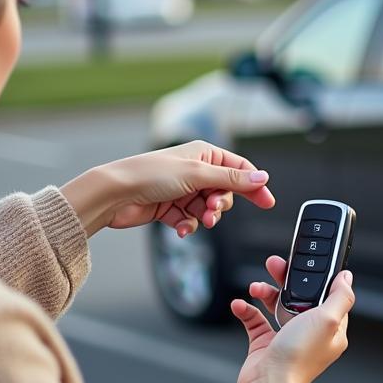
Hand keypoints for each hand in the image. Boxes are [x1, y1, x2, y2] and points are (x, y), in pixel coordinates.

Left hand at [60, 140, 275, 237]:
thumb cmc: (150, 175)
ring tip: (198, 220)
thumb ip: (231, 180)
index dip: (254, 185)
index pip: (239, 169)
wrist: (115, 194)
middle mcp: (195, 170)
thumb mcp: (197, 175)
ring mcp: (182, 189)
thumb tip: (263, 179)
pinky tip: (181, 229)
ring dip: (205, 217)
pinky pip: (190, 219)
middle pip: (224, 191)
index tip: (267, 202)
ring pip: (208, 208)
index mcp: (204, 153)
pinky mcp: (170, 207)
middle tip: (213, 212)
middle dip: (221, 204)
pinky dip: (189, 225)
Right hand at [230, 256, 353, 382]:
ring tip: (255, 288)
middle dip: (285, 279)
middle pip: (299, 297)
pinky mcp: (265, 345)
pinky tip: (240, 304)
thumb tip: (347, 278)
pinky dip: (246, 310)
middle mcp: (309, 334)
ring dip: (264, 292)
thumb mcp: (328, 320)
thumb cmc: (298, 357)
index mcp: (330, 330)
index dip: (316, 279)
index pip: (327, 296)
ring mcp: (286, 339)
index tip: (304, 264)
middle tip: (274, 265)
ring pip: (276, 305)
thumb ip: (340, 297)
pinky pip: (255, 320)